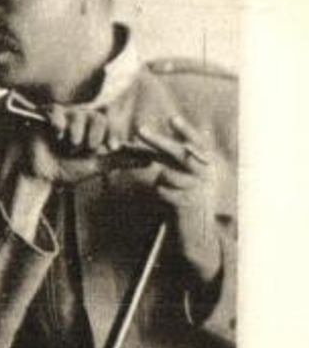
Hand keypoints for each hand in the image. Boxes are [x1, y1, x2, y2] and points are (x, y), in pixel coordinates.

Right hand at [20, 99, 144, 184]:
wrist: (41, 176)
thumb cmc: (68, 170)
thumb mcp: (98, 166)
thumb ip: (122, 160)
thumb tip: (150, 159)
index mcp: (93, 129)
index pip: (108, 123)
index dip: (112, 134)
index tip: (112, 148)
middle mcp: (80, 120)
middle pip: (97, 118)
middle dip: (93, 138)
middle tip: (84, 150)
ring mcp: (63, 117)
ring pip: (79, 116)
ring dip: (76, 135)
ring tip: (67, 147)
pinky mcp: (46, 117)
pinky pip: (57, 112)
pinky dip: (59, 124)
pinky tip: (56, 135)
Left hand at [138, 115, 222, 282]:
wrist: (198, 230)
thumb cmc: (187, 197)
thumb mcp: (185, 175)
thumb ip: (170, 157)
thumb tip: (147, 137)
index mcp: (208, 163)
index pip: (197, 143)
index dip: (185, 131)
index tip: (172, 117)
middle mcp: (206, 174)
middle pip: (179, 153)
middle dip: (159, 141)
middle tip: (139, 129)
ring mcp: (198, 189)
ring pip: (167, 174)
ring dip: (162, 179)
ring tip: (173, 188)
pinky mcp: (187, 203)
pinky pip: (162, 190)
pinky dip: (161, 193)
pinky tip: (171, 200)